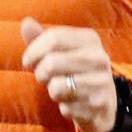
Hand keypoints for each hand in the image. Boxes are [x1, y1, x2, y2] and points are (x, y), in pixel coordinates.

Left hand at [21, 17, 116, 131]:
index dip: (33, 50)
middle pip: (52, 62)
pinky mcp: (100, 105)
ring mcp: (101, 82)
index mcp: (89, 39)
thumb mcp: (60, 51)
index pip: (54, 37)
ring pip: (57, 86)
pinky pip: (66, 108)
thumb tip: (26, 23)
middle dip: (40, 72)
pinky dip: (64, 107)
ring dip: (52, 91)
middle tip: (44, 76)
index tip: (27, 61)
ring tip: (61, 88)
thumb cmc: (74, 71)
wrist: (105, 102)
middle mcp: (99, 58)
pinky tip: (74, 103)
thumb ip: (41, 37)